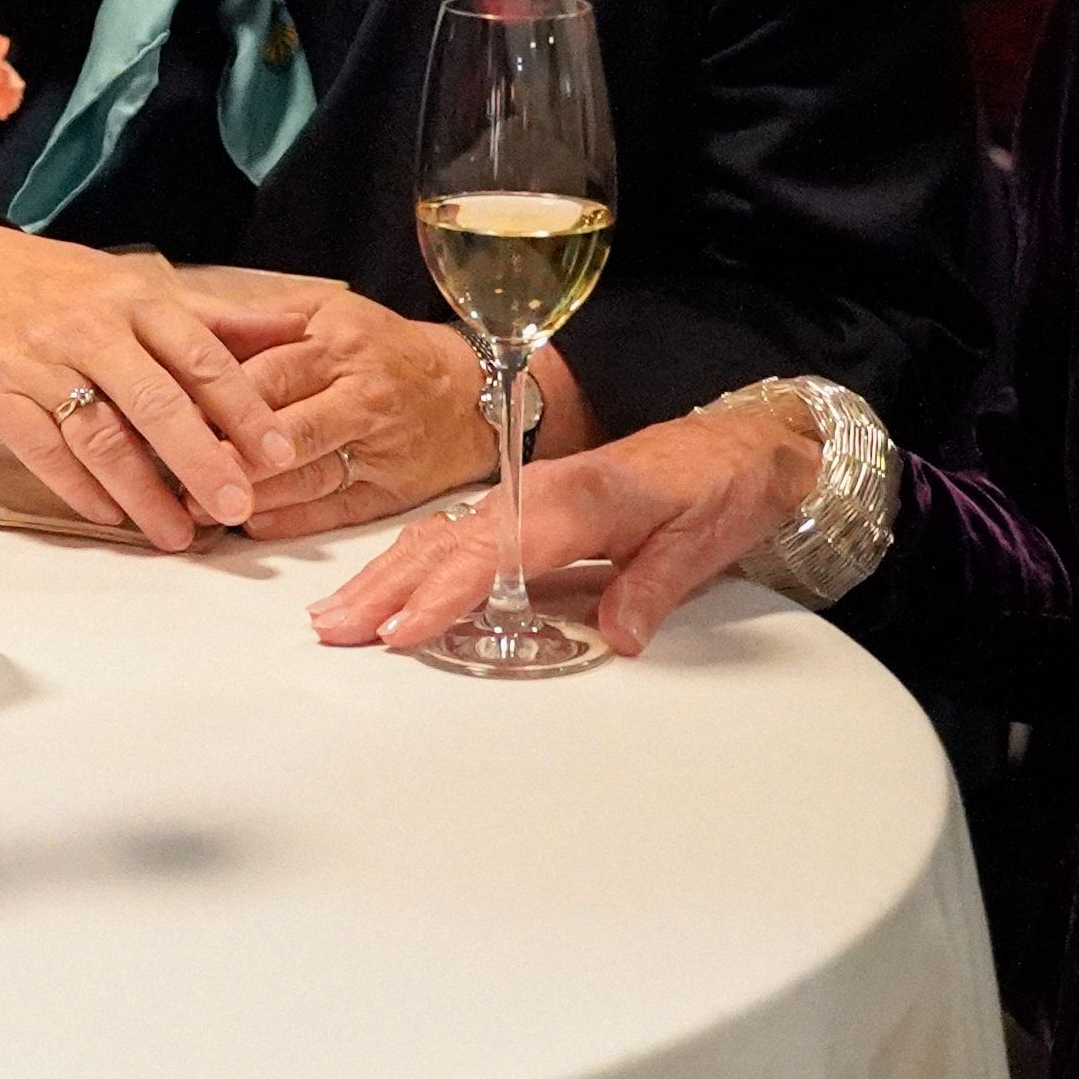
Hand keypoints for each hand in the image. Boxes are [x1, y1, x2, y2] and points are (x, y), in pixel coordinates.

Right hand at [0, 220, 293, 549]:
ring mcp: (38, 360)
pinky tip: (110, 515)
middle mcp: (90, 327)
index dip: (243, 407)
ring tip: (178, 535)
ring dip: (143, 493)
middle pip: (156, 402)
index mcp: (134, 298)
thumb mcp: (130, 284)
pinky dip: (79, 488)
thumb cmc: (50, 284)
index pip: (201, 356)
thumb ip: (210, 316)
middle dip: (201, 461)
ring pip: (100, 435)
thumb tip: (298, 324)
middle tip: (237, 508)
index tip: (280, 452)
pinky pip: (44, 448)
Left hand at [176, 275, 498, 535]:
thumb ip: (264, 320)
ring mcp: (377, 449)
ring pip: (304, 479)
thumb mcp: (329, 312)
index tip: (164, 417)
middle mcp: (360, 398)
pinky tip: (247, 524)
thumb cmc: (382, 349)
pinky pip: (332, 512)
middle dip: (223, 455)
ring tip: (192, 507)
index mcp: (338, 346)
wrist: (466, 392)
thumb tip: (194, 326)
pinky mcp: (388, 492)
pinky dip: (287, 521)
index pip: (265, 377)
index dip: (211, 401)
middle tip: (168, 472)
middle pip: (282, 431)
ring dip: (247, 496)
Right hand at [309, 391, 816, 658]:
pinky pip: (458, 534)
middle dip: (387, 588)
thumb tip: (618, 637)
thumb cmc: (721, 487)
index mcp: (579, 499)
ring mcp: (528, 496)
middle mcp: (540, 493)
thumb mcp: (703, 541)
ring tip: (337, 612)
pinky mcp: (527, 505)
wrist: (741, 442)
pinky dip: (412, 560)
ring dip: (386, 575)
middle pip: (449, 544)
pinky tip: (385, 583)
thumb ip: (653, 587)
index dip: (444, 596)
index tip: (402, 631)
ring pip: (442, 537)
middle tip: (337, 629)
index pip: (497, 555)